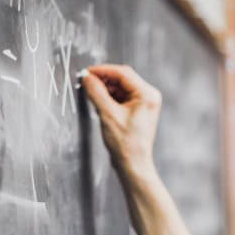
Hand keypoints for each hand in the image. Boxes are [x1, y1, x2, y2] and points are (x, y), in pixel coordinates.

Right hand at [81, 64, 161, 183]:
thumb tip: (87, 78)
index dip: (102, 71)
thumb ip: (96, 92)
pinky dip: (109, 97)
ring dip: (105, 89)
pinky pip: (121, 97)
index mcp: (147, 95)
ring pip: (120, 87)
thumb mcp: (107, 114)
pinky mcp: (137, 110)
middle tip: (86, 82)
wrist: (133, 164)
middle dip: (103, 80)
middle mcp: (148, 97)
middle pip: (122, 79)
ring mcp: (144, 103)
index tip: (86, 73)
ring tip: (91, 94)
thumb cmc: (127, 144)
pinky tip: (99, 102)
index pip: (122, 73)